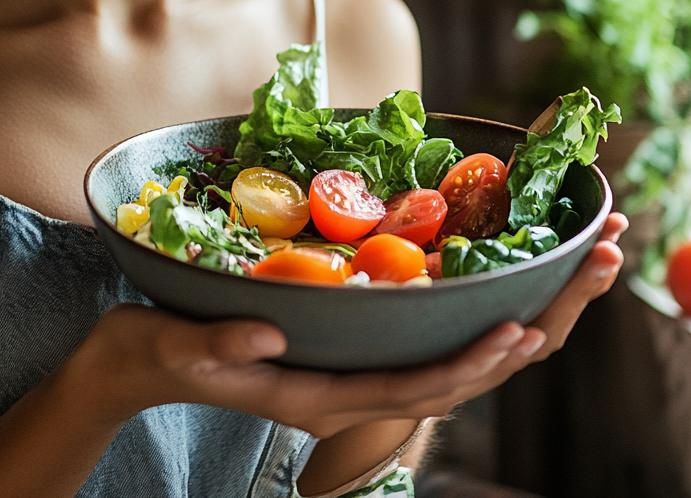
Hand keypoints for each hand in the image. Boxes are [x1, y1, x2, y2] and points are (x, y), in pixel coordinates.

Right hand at [76, 213, 626, 438]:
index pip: (404, 390)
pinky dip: (448, 324)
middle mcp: (334, 390)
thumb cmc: (150, 351)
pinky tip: (470, 294)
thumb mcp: (174, 344)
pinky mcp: (328, 352)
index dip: (465, 366)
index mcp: (308, 395)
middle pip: (437, 382)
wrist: (132, 366)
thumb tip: (269, 339)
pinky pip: (404, 346)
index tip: (516, 335)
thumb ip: (219, 346)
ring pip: (429, 366)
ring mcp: (334, 373)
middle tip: (558, 309)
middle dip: (502, 350)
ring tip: (541, 302)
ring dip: (488, 338)